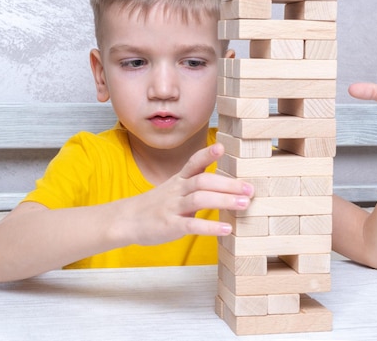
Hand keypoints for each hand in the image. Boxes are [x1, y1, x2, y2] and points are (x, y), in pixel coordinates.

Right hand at [126, 143, 252, 245]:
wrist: (126, 220)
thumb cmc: (156, 205)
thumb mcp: (174, 189)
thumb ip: (196, 185)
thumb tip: (226, 184)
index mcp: (179, 180)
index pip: (193, 162)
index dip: (207, 154)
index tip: (222, 147)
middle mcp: (177, 190)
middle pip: (203, 181)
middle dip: (228, 184)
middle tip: (250, 188)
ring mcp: (173, 207)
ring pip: (199, 199)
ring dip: (224, 200)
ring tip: (244, 204)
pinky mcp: (170, 225)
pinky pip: (192, 225)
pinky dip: (211, 227)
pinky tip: (227, 229)